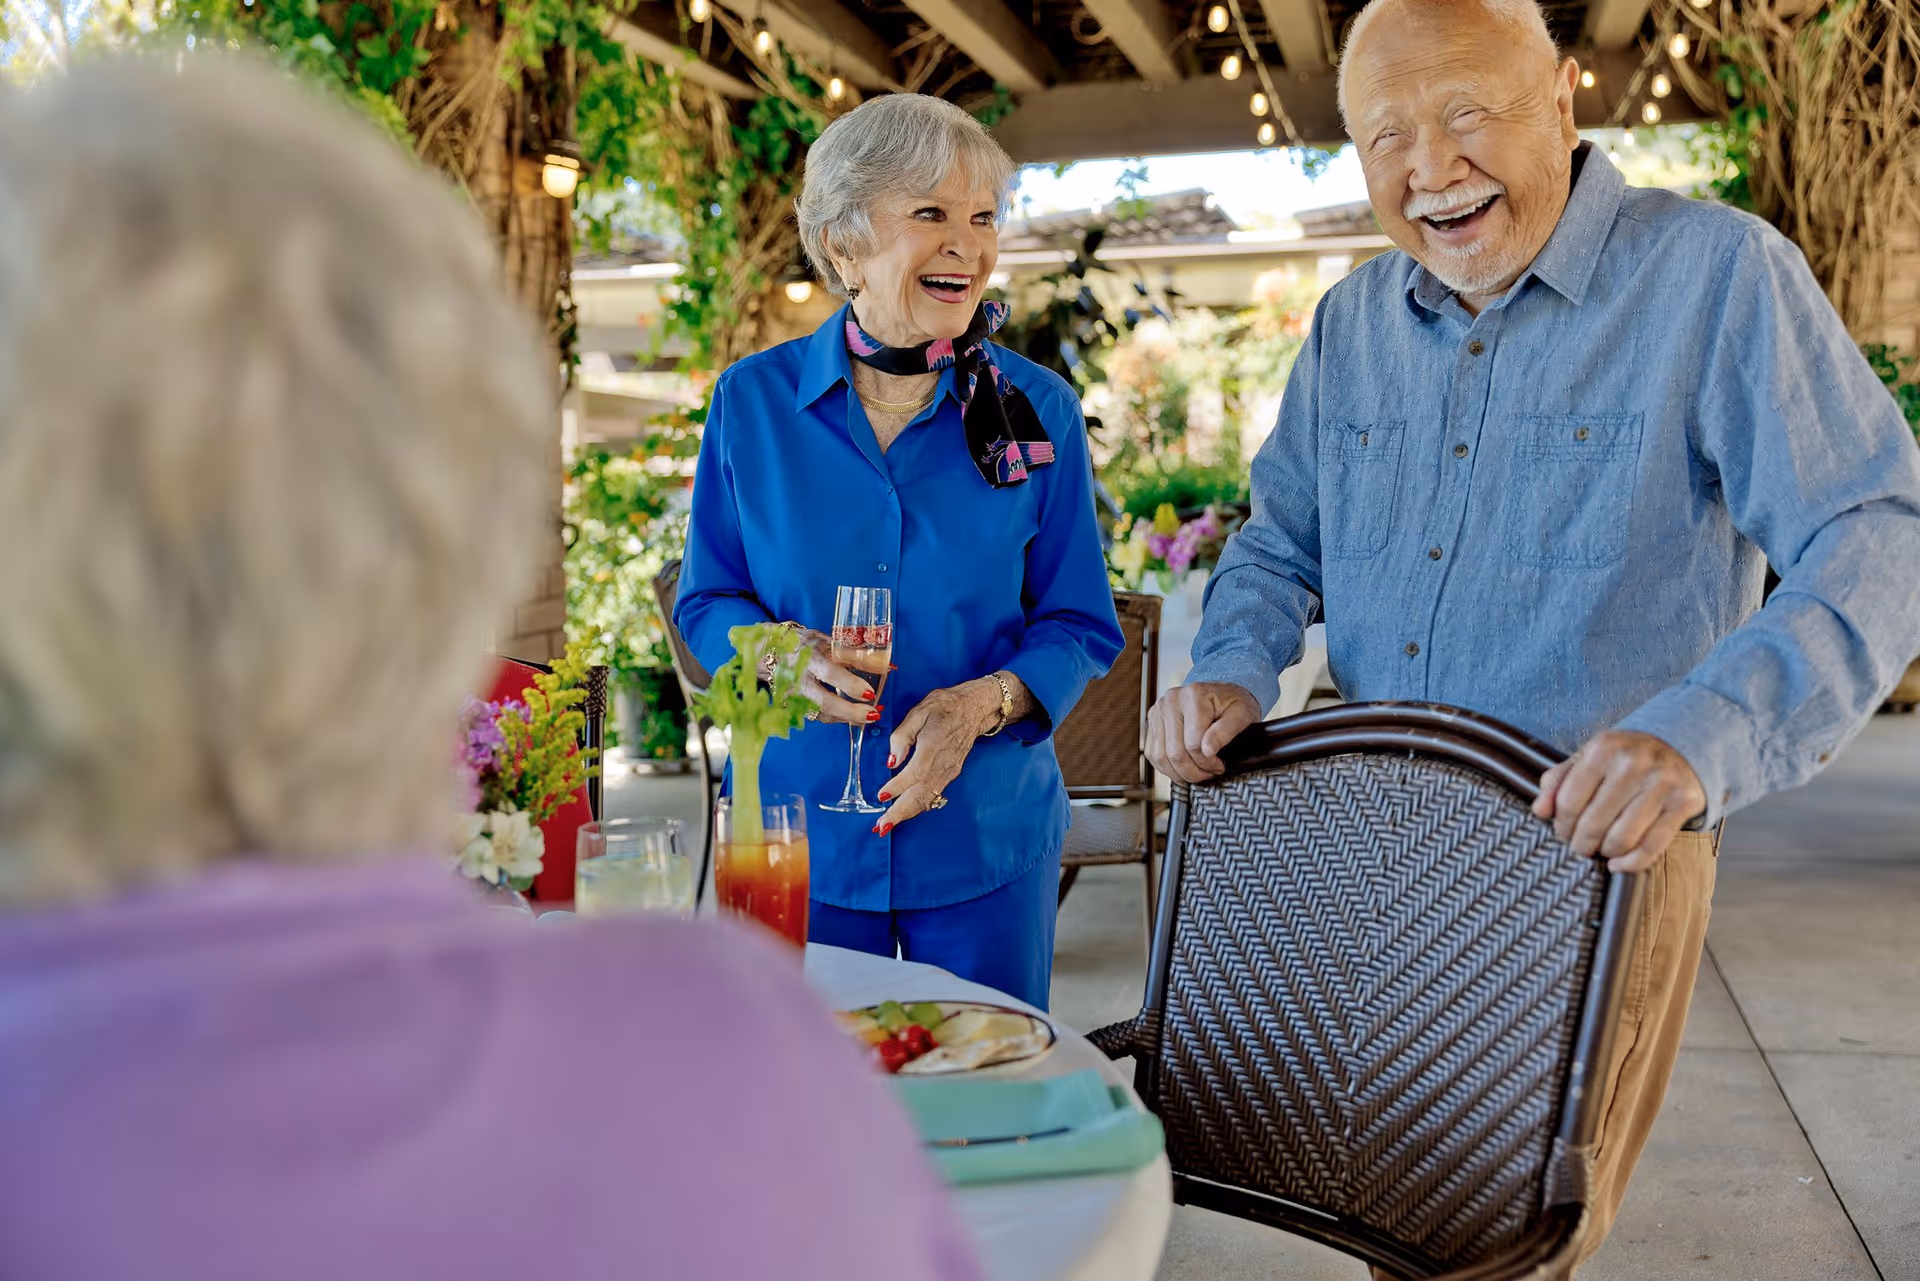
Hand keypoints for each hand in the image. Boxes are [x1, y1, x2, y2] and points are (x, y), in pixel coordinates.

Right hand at [792, 627, 879, 725]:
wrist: (772, 652)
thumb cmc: (803, 645)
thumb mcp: (824, 641)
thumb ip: (849, 654)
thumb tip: (882, 666)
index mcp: (808, 658)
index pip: (830, 673)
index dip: (850, 685)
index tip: (870, 693)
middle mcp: (799, 680)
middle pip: (824, 702)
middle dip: (851, 711)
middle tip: (873, 714)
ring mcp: (794, 697)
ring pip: (822, 714)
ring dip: (847, 717)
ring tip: (869, 716)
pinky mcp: (793, 707)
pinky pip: (818, 716)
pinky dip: (837, 717)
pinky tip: (852, 716)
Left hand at [873, 680, 1001, 832]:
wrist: (974, 709)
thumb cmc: (944, 706)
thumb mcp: (919, 711)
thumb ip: (902, 736)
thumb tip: (892, 760)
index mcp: (933, 745)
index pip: (915, 773)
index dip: (897, 787)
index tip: (881, 797)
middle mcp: (943, 763)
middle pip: (921, 795)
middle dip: (900, 813)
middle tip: (881, 826)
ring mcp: (949, 771)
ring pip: (928, 798)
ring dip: (907, 813)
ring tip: (887, 824)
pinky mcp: (951, 773)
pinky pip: (933, 794)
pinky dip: (918, 806)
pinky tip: (904, 811)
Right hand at [1146, 682, 1261, 783]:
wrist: (1221, 694)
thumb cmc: (1233, 704)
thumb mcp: (1241, 715)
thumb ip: (1226, 732)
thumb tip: (1208, 750)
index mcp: (1194, 695)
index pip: (1193, 743)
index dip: (1207, 763)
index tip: (1219, 767)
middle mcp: (1171, 700)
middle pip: (1175, 752)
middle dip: (1193, 772)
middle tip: (1209, 774)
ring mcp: (1158, 710)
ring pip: (1160, 756)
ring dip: (1178, 773)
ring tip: (1196, 773)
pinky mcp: (1152, 721)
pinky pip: (1152, 753)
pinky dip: (1166, 767)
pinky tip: (1182, 769)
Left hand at [1533, 730, 1706, 872]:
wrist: (1680, 746)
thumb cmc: (1624, 758)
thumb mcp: (1588, 758)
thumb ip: (1558, 781)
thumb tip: (1540, 811)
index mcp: (1603, 748)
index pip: (1569, 801)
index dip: (1561, 825)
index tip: (1562, 833)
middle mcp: (1633, 763)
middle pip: (1593, 823)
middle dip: (1580, 844)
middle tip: (1579, 848)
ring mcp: (1661, 783)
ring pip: (1622, 838)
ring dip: (1605, 852)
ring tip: (1601, 850)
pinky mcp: (1683, 803)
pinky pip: (1652, 847)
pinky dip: (1631, 863)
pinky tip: (1618, 863)